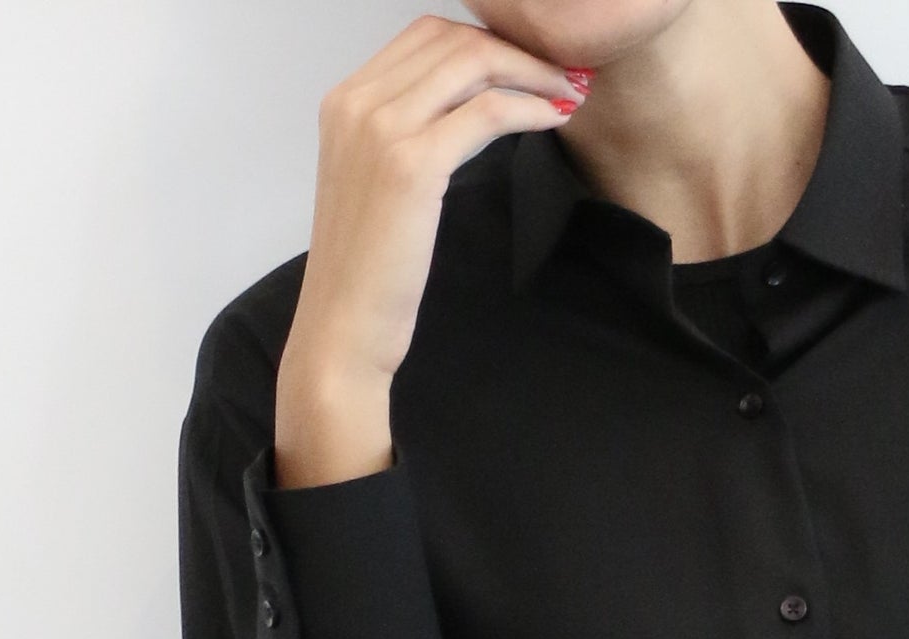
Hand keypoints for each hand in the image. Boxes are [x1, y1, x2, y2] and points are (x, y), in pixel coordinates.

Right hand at [276, 19, 590, 487]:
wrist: (342, 332)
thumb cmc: (367, 275)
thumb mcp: (377, 185)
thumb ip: (405, 135)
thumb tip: (464, 108)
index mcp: (344, 101)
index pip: (425, 35)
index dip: (485, 40)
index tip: (527, 64)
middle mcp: (356, 104)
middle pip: (452, 38)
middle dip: (515, 49)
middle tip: (560, 73)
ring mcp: (379, 130)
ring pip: (472, 63)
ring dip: (530, 72)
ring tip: (566, 91)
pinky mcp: (411, 165)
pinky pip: (486, 112)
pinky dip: (528, 108)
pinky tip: (553, 119)